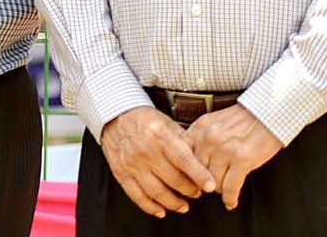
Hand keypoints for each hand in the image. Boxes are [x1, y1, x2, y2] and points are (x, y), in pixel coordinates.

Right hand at [99, 106, 216, 217]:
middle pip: (173, 179)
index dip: (199, 175)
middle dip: (190, 190)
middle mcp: (145, 150)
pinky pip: (136, 195)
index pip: (184, 160)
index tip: (211, 186)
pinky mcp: (120, 172)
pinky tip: (161, 210)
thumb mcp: (169, 124)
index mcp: (160, 136)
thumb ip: (186, 143)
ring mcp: (131, 163)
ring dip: (173, 203)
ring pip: (156, 192)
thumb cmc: (146, 121)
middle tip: (197, 193)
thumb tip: (205, 163)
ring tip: (183, 205)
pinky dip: (150, 207)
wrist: (115, 117)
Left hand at [185, 104, 281, 208]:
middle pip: (196, 170)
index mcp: (199, 128)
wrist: (267, 114)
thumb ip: (200, 137)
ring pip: (213, 181)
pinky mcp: (242, 159)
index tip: (188, 178)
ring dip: (218, 189)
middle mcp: (208, 138)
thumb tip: (190, 159)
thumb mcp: (213, 122)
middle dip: (202, 181)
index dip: (185, 170)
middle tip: (207, 187)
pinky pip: (231, 186)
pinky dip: (230, 197)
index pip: (181, 154)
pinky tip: (231, 201)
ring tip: (222, 191)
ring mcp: (225, 149)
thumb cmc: (242, 119)